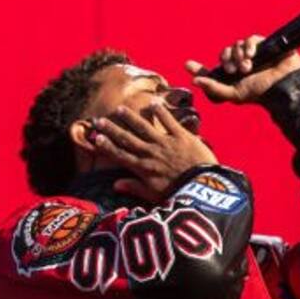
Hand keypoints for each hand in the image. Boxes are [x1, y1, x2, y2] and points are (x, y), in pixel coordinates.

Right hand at [89, 101, 218, 201]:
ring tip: (120, 109)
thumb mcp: (154, 195)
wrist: (203, 187)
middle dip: (112, 129)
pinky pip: (169, 121)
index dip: (107, 146)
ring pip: (144, 127)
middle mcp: (150, 153)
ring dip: (131, 118)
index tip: (96, 138)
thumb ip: (135, 187)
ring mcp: (165, 143)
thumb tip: (115, 185)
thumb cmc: (179, 193)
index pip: (121, 155)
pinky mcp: (182, 136)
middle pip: (127, 139)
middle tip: (98, 120)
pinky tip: (153, 103)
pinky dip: (161, 112)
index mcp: (143, 168)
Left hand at [186, 36, 299, 104]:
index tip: (187, 65)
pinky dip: (248, 46)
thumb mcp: (234, 94)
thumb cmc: (260, 92)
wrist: (282, 85)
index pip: (212, 70)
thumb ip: (214, 88)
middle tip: (233, 70)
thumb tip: (194, 81)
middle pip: (224, 54)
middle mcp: (240, 64)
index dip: (199, 68)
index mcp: (232, 76)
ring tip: (247, 67)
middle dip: (226, 61)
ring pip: (235, 46)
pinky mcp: (262, 45)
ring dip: (238, 56)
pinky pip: (248, 40)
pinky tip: (252, 56)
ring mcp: (251, 54)